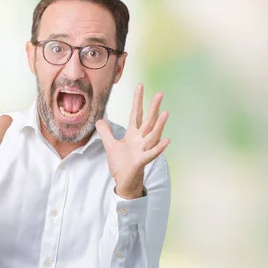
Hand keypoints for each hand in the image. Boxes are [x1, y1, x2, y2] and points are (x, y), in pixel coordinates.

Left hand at [95, 84, 170, 198]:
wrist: (124, 182)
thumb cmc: (121, 164)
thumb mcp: (110, 145)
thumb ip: (106, 132)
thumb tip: (99, 120)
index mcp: (132, 134)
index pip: (135, 114)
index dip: (137, 100)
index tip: (140, 86)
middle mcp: (140, 139)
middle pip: (147, 120)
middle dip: (153, 107)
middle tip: (160, 93)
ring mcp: (143, 149)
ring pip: (152, 134)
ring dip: (159, 124)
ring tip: (166, 112)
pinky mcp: (142, 160)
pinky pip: (152, 153)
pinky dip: (159, 147)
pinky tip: (167, 140)